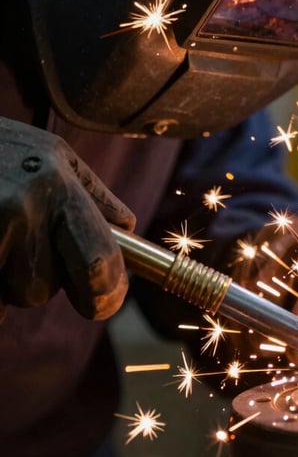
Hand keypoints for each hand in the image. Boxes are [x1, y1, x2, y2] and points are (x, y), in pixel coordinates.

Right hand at [0, 117, 134, 319]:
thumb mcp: (50, 155)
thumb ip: (90, 195)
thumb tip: (126, 229)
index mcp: (59, 186)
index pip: (100, 260)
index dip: (106, 293)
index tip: (100, 301)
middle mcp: (23, 207)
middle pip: (40, 289)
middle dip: (34, 285)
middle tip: (20, 256)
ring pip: (5, 294)